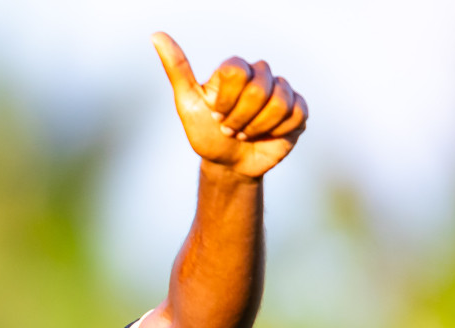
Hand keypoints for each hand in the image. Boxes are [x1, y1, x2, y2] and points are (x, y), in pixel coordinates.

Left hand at [153, 32, 307, 179]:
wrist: (227, 164)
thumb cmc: (205, 133)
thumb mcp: (187, 103)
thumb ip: (176, 69)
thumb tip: (156, 34)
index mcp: (236, 69)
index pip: (236, 72)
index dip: (225, 100)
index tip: (215, 113)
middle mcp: (261, 74)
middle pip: (258, 90)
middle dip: (239, 119)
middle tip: (229, 128)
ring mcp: (282, 90)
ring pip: (279, 103)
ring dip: (256, 128)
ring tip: (245, 134)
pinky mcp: (298, 109)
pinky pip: (296, 115)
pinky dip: (276, 132)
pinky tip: (266, 135)